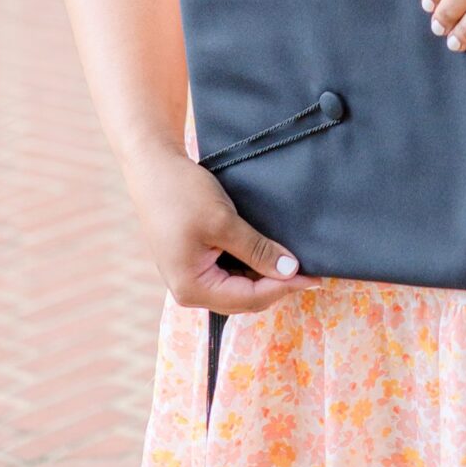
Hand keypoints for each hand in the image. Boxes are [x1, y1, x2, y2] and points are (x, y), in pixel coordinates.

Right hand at [124, 138, 316, 317]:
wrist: (152, 167)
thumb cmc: (183, 193)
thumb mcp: (224, 221)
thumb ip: (257, 250)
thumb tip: (289, 271)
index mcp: (192, 288)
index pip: (249, 299)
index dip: (283, 287)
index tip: (313, 275)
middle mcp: (189, 291)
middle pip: (243, 299)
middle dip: (275, 286)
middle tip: (307, 269)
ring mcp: (190, 277)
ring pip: (236, 288)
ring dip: (263, 277)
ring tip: (292, 262)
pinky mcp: (193, 262)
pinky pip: (227, 274)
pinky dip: (249, 267)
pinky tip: (267, 253)